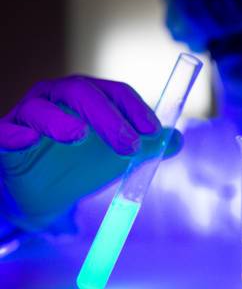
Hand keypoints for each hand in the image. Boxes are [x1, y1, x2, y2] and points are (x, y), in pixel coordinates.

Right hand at [0, 76, 181, 230]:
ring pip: (41, 108)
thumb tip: (178, 139)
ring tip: (80, 136)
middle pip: (82, 93)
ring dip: (61, 120)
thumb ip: (149, 147)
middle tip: (130, 146)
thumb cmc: (84, 165)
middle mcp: (57, 100)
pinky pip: (4, 132)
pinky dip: (14, 133)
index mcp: (89, 99)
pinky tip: (27, 140)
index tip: (154, 133)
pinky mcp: (5, 140)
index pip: (115, 93)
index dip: (136, 109)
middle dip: (109, 117)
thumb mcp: (120, 157)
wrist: (47, 195)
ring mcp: (28, 118)